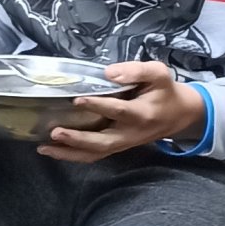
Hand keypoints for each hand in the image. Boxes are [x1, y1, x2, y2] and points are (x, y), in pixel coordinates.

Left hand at [41, 62, 201, 163]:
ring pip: (96, 153)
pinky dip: (72, 156)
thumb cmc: (164, 91)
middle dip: (79, 138)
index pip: (119, 111)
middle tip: (55, 132)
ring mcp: (123, 143)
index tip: (77, 99)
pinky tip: (51, 150)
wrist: (180, 114)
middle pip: (104, 141)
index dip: (99, 105)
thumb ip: (136, 70)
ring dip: (70, 152)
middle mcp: (132, 133)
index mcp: (143, 113)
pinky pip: (94, 155)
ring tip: (44, 148)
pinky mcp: (117, 147)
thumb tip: (108, 73)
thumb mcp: (158, 73)